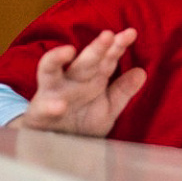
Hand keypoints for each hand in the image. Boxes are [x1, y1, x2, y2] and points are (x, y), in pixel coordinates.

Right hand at [10, 29, 145, 136]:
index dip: (117, 46)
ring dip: (57, 59)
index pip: (106, 59)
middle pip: (84, 61)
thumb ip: (123, 91)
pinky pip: (43, 108)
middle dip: (95, 48)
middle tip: (108, 35)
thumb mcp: (108, 108)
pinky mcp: (39, 112)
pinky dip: (51, 107)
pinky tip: (59, 106)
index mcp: (92, 78)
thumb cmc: (82, 123)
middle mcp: (72, 81)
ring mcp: (53, 94)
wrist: (57, 146)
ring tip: (68, 50)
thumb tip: (142, 72)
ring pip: (51, 71)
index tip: (130, 33)